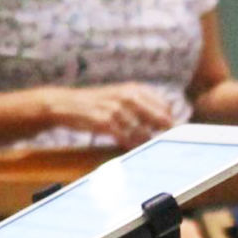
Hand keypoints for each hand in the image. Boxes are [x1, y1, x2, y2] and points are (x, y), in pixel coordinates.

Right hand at [50, 83, 175, 147]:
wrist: (66, 104)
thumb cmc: (95, 103)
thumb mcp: (119, 96)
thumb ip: (141, 105)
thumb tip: (167, 120)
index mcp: (134, 89)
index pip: (164, 106)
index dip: (169, 120)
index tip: (171, 132)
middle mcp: (127, 96)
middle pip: (158, 118)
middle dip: (164, 132)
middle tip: (168, 143)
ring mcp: (116, 109)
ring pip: (143, 131)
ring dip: (146, 141)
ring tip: (148, 148)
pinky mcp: (105, 122)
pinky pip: (125, 138)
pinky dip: (130, 145)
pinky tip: (130, 147)